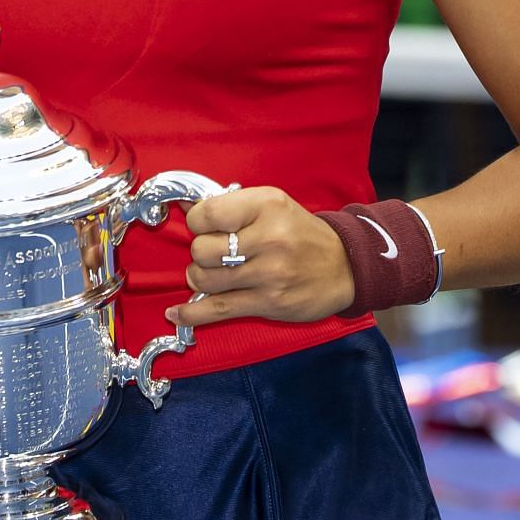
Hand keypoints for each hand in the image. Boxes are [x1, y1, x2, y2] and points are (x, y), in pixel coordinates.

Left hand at [168, 186, 355, 327]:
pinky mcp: (268, 303)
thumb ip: (230, 206)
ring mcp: (269, 273)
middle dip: (200, 253)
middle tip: (215, 253)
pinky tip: (175, 314)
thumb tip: (184, 207)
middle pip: (202, 250)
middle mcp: (268, 238)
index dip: (196, 222)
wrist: (344, 265)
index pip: (208, 213)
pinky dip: (191, 315)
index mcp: (266, 205)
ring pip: (206, 280)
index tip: (203, 227)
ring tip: (213, 274)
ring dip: (201, 279)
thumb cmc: (300, 232)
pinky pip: (218, 309)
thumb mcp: (270, 205)